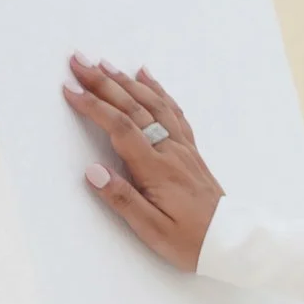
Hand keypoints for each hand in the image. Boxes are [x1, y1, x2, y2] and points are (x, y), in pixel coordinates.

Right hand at [61, 53, 222, 271]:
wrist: (234, 241)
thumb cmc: (192, 241)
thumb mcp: (153, 230)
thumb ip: (122, 200)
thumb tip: (92, 171)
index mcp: (157, 170)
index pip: (121, 128)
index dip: (94, 106)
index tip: (69, 89)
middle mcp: (171, 152)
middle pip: (135, 108)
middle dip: (104, 83)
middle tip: (78, 61)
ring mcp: (183, 149)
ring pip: (154, 105)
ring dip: (128, 82)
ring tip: (105, 64)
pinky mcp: (191, 151)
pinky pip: (173, 112)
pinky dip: (158, 91)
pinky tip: (147, 78)